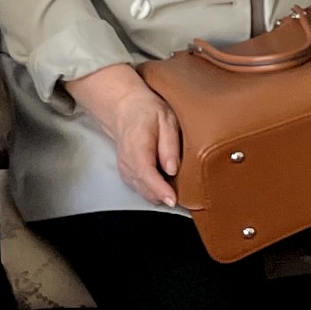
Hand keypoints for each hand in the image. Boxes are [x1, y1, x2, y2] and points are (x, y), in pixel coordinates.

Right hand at [67, 64, 181, 206]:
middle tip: (185, 193)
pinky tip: (166, 182)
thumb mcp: (166, 119)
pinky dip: (155, 191)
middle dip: (164, 196)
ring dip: (161, 194)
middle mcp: (127, 162)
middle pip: (145, 189)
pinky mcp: (127, 176)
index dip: (160, 189)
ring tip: (177, 185)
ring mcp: (125, 170)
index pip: (146, 173)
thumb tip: (172, 169)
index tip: (173, 200)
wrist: (126, 109)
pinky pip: (142, 190)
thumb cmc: (148, 112)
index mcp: (137, 146)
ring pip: (144, 193)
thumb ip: (170, 144)